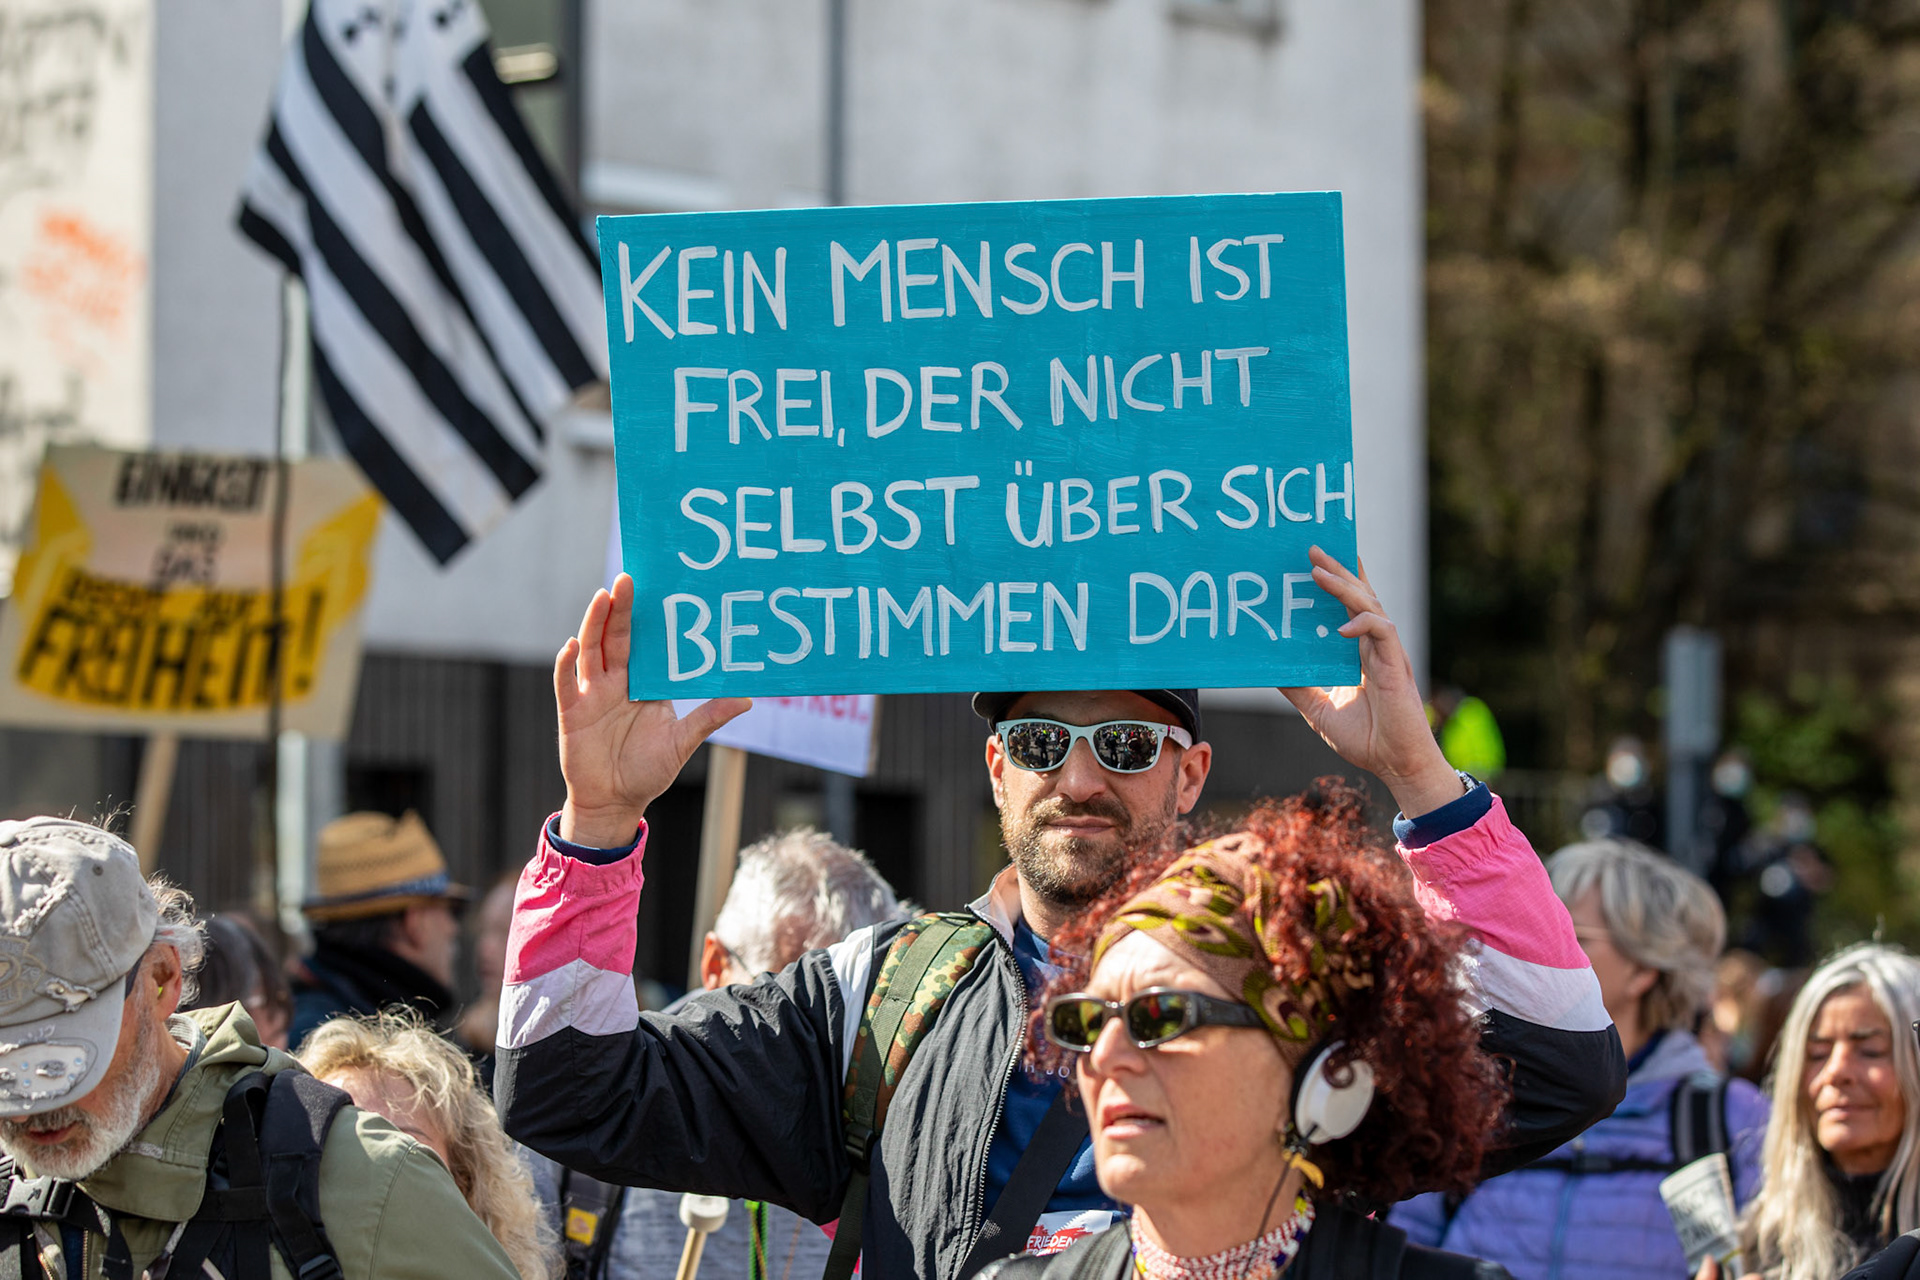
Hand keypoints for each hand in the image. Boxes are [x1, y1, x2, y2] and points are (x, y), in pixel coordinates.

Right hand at [554, 574, 749, 845]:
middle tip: (627, 580)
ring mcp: (592, 695)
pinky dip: (566, 665)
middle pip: (615, 638)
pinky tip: (572, 646)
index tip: (656, 586)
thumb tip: (747, 699)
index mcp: (641, 683)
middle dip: (620, 609)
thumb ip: (709, 717)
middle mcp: (615, 682)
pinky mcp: (573, 713)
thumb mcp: (683, 742)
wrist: (615, 802)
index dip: (645, 616)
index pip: (642, 642)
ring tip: (602, 597)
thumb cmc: (648, 770)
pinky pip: (566, 684)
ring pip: (590, 652)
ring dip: (594, 624)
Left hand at [1280, 547, 1462, 817]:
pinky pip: (1383, 632)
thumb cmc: (1365, 738)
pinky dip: (1363, 624)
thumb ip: (1297, 686)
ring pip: (1370, 606)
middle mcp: (1374, 645)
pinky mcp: (1396, 666)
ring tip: (1318, 572)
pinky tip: (1343, 627)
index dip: (1337, 580)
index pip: (1349, 606)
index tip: (1314, 559)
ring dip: (1344, 587)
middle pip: (1358, 596)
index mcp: (1359, 651)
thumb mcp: (1317, 708)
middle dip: (1337, 570)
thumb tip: (1266, 668)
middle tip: (1312, 548)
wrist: (1394, 764)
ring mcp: (1387, 653)